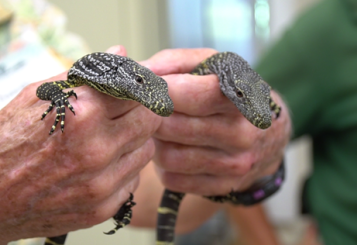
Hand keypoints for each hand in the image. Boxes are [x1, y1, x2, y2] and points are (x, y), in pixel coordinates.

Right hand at [0, 46, 159, 243]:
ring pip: (147, 150)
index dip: (137, 88)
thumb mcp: (39, 96)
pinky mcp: (102, 207)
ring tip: (109, 139)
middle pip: (150, 121)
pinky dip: (124, 168)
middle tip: (126, 113)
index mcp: (82, 115)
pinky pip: (134, 179)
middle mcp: (97, 150)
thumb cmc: (8, 141)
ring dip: (135, 141)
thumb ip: (86, 74)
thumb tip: (120, 52)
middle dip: (141, 112)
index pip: (137, 91)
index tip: (134, 89)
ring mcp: (101, 184)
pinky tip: (102, 165)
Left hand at [141, 48, 290, 195]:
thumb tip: (138, 73)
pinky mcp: (222, 186)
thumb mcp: (213, 68)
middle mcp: (242, 133)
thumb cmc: (229, 96)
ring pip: (168, 156)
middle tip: (151, 109)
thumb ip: (174, 63)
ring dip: (156, 142)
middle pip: (174, 127)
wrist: (270, 137)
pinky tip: (174, 150)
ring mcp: (233, 164)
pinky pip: (173, 179)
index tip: (148, 87)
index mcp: (241, 97)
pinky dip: (163, 165)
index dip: (163, 90)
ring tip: (163, 130)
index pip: (197, 94)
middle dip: (153, 116)